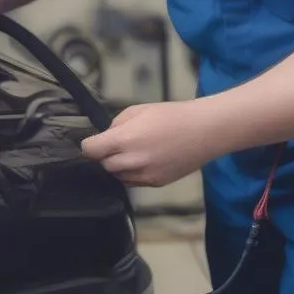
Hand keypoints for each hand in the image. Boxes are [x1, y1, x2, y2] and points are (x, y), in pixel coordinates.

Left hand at [81, 101, 218, 187]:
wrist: (204, 131)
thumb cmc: (172, 115)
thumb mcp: (138, 110)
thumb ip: (117, 124)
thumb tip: (107, 137)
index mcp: (124, 140)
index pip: (90, 151)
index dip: (89, 145)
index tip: (93, 142)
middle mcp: (132, 162)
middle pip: (104, 165)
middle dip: (106, 155)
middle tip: (117, 143)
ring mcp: (144, 176)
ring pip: (118, 176)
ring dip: (119, 166)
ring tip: (134, 151)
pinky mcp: (156, 184)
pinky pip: (134, 182)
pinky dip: (133, 173)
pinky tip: (146, 159)